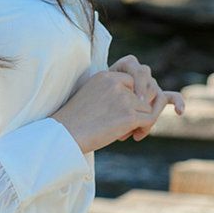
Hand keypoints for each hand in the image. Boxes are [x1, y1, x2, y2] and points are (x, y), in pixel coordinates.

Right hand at [51, 54, 185, 153]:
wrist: (63, 135)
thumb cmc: (75, 121)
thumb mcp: (92, 96)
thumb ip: (111, 93)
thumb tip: (138, 100)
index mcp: (106, 75)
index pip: (133, 80)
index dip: (133, 97)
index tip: (124, 112)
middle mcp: (116, 83)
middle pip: (144, 93)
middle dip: (141, 107)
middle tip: (131, 123)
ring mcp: (124, 98)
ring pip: (148, 108)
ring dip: (143, 121)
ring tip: (130, 132)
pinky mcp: (128, 115)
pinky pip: (149, 119)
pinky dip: (145, 129)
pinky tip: (134, 136)